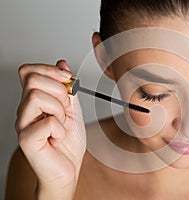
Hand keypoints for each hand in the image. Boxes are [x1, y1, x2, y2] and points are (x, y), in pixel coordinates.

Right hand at [15, 60, 85, 198]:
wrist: (68, 169)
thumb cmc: (69, 142)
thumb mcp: (73, 110)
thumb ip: (67, 88)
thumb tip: (62, 63)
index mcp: (34, 100)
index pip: (29, 71)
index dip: (49, 70)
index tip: (67, 79)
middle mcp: (25, 110)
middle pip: (33, 79)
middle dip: (59, 91)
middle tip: (64, 109)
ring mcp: (23, 124)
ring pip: (37, 96)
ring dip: (59, 110)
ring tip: (60, 125)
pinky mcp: (26, 139)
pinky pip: (47, 121)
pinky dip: (60, 130)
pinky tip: (57, 138)